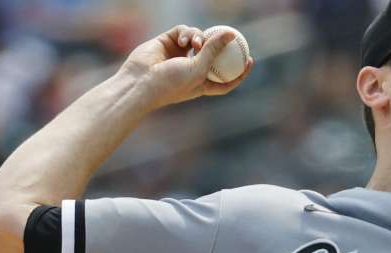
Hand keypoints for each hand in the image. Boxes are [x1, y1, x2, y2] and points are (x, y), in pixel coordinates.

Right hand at [119, 25, 254, 108]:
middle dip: (222, 46)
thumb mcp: (199, 69)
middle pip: (214, 54)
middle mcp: (192, 68)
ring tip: (195, 43)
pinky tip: (183, 41)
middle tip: (233, 36)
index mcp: (202, 83)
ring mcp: (180, 55)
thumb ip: (215, 50)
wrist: (141, 81)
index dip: (239, 71)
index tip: (249, 60)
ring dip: (200, 37)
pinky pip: (184, 31)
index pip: (225, 78)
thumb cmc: (171, 83)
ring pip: (199, 39)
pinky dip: (186, 33)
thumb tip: (231, 34)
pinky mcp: (168, 42)